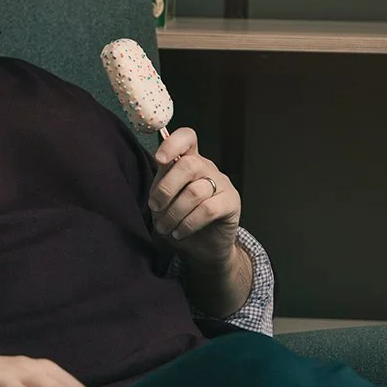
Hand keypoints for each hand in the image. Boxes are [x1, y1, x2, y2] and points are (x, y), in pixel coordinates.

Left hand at [149, 127, 240, 268]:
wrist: (203, 248)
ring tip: (165, 227)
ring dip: (174, 212)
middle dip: (166, 188)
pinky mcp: (232, 202)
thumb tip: (159, 164)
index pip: (187, 137)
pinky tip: (179, 232)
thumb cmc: (180, 219)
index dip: (172, 143)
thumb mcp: (165, 199)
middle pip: (188, 164)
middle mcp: (207, 168)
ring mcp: (222, 183)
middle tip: (155, 207)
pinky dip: (188, 223)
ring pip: (195, 191)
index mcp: (189, 160)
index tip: (159, 159)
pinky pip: (208, 210)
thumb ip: (161, 181)